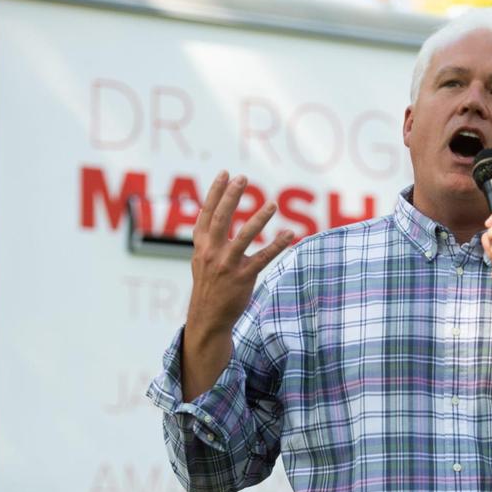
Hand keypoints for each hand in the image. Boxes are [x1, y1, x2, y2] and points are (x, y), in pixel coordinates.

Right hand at [181, 171, 294, 399]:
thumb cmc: (208, 286)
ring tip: (273, 204)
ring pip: (244, 237)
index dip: (215, 193)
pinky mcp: (243, 277)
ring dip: (259, 219)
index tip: (224, 174)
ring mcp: (228, 265)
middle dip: (231, 196)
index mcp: (201, 246)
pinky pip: (263, 258)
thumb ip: (207, 239)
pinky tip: (290, 234)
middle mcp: (212, 253)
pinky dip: (277, 245)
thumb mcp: (201, 260)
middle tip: (242, 178)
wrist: (208, 317)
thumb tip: (211, 214)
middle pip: (222, 219)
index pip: (207, 214)